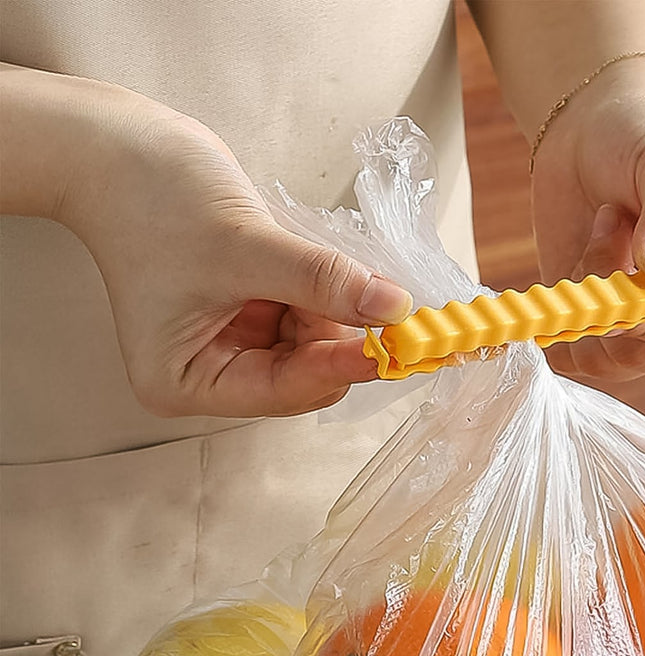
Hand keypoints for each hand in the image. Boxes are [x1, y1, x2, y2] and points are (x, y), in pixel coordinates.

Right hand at [63, 91, 410, 416]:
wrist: (116, 147)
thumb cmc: (152, 198)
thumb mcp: (244, 245)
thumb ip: (322, 281)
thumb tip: (395, 308)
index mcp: (186, 381)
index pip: (284, 389)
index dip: (342, 367)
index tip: (398, 344)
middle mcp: (210, 374)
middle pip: (304, 375)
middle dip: (342, 338)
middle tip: (391, 304)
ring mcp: (231, 344)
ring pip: (312, 346)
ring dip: (338, 312)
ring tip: (348, 271)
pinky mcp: (250, 314)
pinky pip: (307, 317)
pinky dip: (330, 296)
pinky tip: (339, 270)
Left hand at [530, 59, 644, 383]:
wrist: (595, 131)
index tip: (619, 281)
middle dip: (614, 296)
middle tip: (611, 223)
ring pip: (604, 360)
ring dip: (589, 296)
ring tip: (604, 233)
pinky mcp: (600, 333)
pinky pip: (572, 356)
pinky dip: (564, 312)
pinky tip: (582, 260)